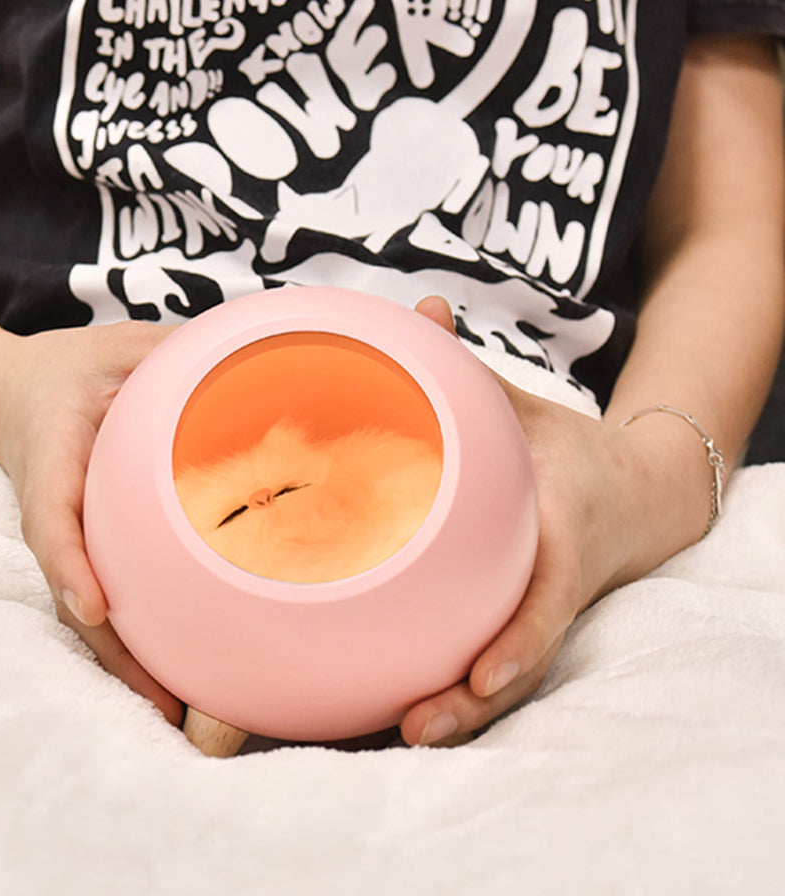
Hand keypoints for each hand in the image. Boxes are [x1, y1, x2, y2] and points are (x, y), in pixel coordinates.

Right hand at [0, 320, 184, 725]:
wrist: (10, 394)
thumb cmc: (70, 368)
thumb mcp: (118, 344)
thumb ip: (170, 350)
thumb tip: (257, 358)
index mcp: (52, 453)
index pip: (51, 514)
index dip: (69, 563)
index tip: (94, 607)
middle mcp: (50, 507)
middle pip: (70, 587)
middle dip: (111, 649)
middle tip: (164, 704)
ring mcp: (64, 536)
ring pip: (84, 609)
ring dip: (123, 663)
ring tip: (174, 717)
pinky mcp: (82, 549)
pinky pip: (101, 598)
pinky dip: (128, 642)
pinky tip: (168, 681)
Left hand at [400, 297, 665, 746]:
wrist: (636, 491)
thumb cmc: (570, 449)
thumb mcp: (527, 407)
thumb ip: (473, 368)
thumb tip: (421, 308)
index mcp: (562, 534)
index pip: (547, 596)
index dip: (518, 640)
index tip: (482, 673)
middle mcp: (554, 586)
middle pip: (521, 658)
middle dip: (475, 702)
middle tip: (417, 727)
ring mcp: (540, 610)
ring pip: (507, 673)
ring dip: (464, 711)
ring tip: (409, 733)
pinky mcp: (522, 617)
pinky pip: (495, 656)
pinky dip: (460, 686)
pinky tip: (406, 705)